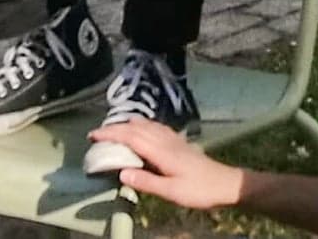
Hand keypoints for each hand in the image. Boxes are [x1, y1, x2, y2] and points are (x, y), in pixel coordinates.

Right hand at [96, 121, 244, 210]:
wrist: (224, 183)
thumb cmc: (198, 190)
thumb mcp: (171, 192)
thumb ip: (146, 182)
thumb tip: (121, 172)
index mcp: (160, 150)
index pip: (130, 136)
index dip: (110, 133)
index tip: (93, 135)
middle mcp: (164, 139)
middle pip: (134, 127)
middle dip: (114, 128)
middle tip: (96, 135)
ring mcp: (172, 138)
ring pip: (144, 124)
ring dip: (126, 126)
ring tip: (112, 133)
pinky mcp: (177, 141)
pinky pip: (153, 127)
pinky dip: (140, 126)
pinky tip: (140, 132)